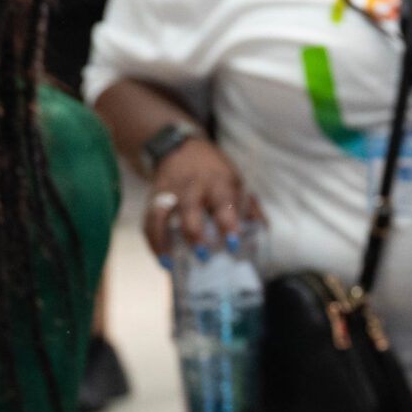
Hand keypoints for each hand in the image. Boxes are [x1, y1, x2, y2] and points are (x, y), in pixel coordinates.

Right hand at [142, 139, 254, 256]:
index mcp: (218, 181)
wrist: (180, 148)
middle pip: (189, 208)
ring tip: (170, 264)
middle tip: (203, 256)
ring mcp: (170, 192)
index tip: (233, 244)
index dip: (228, 223)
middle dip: (194, 233)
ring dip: (164, 240)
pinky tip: (162, 259)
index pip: (223, 201)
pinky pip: (149, 220)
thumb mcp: (235, 181)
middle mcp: (192, 186)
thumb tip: (262, 232)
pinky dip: (153, 241)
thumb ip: (249, 207)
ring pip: (162, 215)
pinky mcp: (154, 198)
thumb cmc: (214, 172)